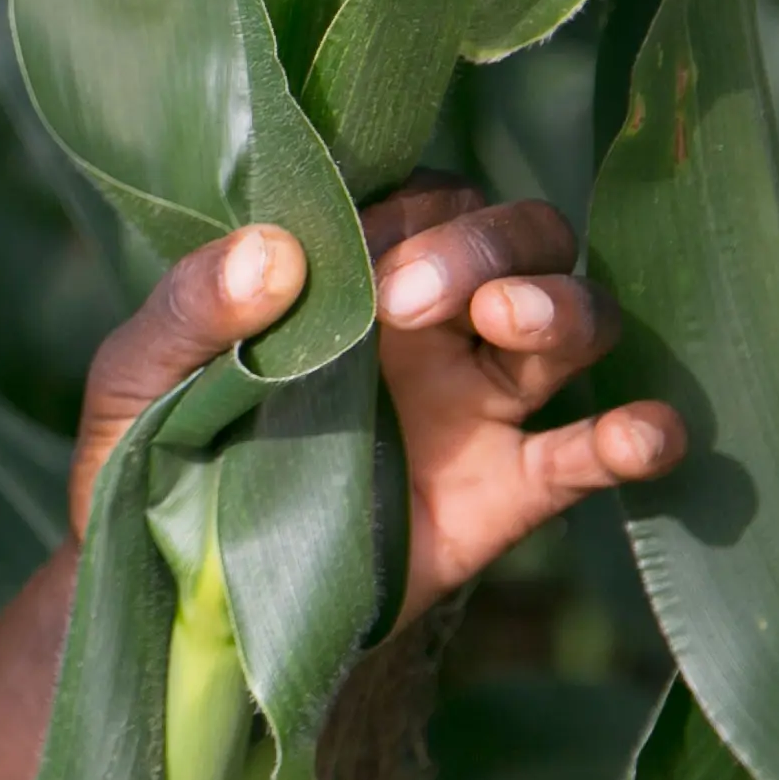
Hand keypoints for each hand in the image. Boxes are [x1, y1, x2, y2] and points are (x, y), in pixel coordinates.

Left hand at [67, 180, 686, 626]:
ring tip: (507, 323)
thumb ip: (192, 306)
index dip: (412, 208)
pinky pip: (590, 455)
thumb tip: (271, 251)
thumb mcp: (137, 371)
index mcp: (351, 271)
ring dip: (564, 307)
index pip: (426, 195)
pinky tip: (642, 434)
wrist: (173, 584)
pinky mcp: (505, 491)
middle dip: (490, 244)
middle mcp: (432, 322)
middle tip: (411, 298)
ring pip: (573, 322)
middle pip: (524, 237)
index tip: (359, 253)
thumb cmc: (156, 446)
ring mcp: (478, 402)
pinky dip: (636, 439)